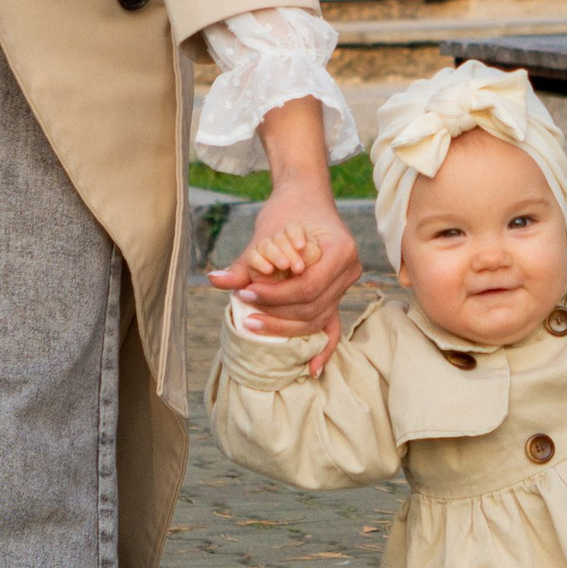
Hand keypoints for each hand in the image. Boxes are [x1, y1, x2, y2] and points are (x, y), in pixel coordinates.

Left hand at [209, 172, 359, 368]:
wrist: (305, 197)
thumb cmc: (287, 211)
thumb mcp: (265, 233)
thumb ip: (244, 263)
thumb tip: (215, 280)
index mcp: (340, 250)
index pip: (306, 288)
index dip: (274, 297)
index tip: (246, 293)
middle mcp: (350, 270)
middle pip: (311, 308)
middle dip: (276, 314)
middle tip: (245, 313)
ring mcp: (346, 284)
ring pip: (317, 319)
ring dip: (285, 328)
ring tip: (254, 325)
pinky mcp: (337, 293)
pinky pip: (333, 324)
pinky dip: (323, 347)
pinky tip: (311, 370)